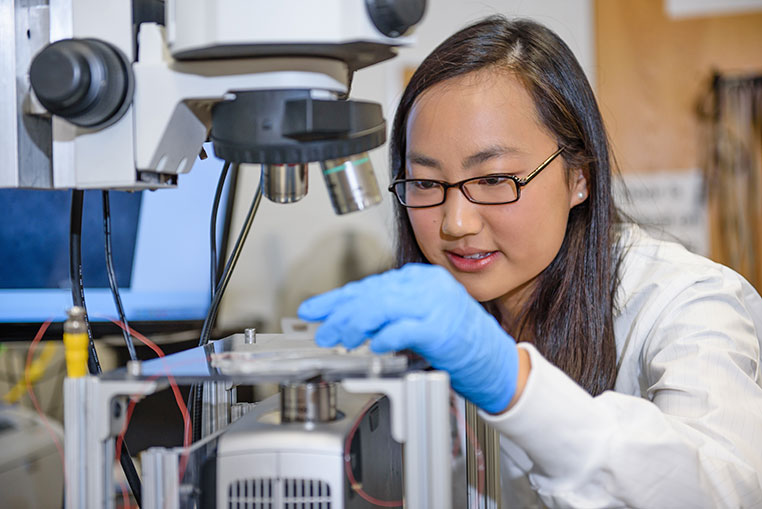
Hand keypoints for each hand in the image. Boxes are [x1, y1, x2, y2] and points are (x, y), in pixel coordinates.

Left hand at [298, 263, 518, 413]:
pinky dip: (385, 337)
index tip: (316, 309)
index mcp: (420, 279)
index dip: (337, 299)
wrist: (497, 363)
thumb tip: (351, 320)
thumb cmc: (460, 344)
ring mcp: (436, 304)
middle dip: (339, 313)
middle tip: (322, 330)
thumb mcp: (419, 320)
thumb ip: (389, 315)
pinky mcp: (442, 327)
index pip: (369, 285)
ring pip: (381, 306)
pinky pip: (404, 329)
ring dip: (355, 325)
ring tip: (340, 340)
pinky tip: (374, 346)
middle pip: (371, 293)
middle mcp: (427, 285)